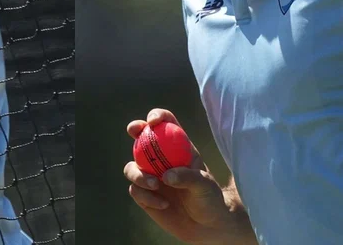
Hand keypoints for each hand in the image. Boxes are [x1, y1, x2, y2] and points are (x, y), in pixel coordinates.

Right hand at [124, 109, 249, 244]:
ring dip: (138, 174)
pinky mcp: (144, 195)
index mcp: (178, 148)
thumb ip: (188, 177)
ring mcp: (150, 176)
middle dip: (135, 128)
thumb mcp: (205, 185)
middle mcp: (161, 159)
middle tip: (134, 130)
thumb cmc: (210, 199)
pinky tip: (163, 205)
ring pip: (132, 167)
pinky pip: (135, 190)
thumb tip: (166, 175)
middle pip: (142, 136)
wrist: (206, 226)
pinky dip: (146, 197)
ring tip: (154, 186)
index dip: (157, 116)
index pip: (166, 124)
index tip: (153, 121)